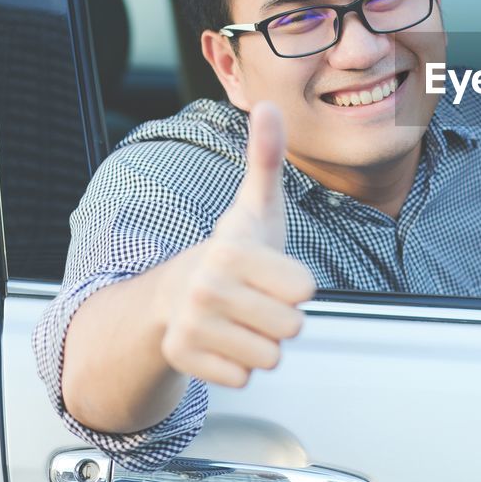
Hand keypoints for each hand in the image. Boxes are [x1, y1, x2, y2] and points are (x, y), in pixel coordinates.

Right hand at [157, 101, 315, 387]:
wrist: (175, 293)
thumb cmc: (233, 251)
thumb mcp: (256, 206)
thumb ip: (267, 157)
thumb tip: (270, 104)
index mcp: (232, 251)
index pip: (305, 290)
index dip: (297, 284)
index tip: (273, 271)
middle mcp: (207, 289)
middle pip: (292, 327)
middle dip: (282, 316)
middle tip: (257, 298)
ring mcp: (191, 326)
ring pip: (270, 357)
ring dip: (263, 343)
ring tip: (242, 318)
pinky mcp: (182, 357)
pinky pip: (243, 378)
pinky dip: (238, 365)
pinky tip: (223, 340)